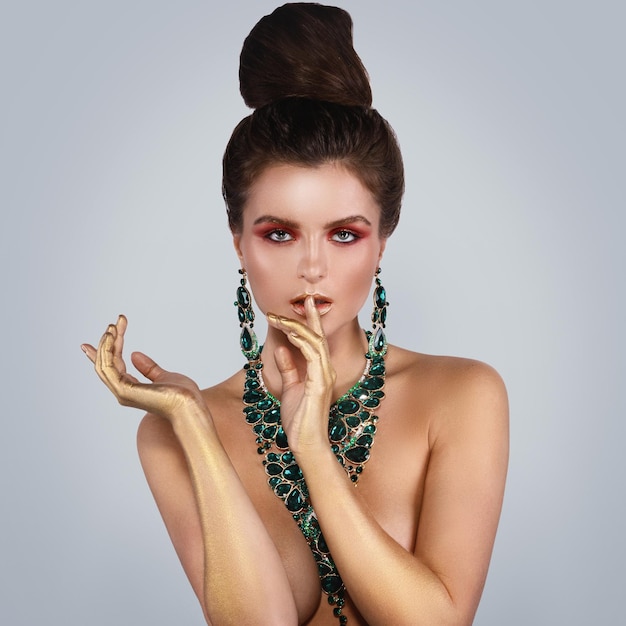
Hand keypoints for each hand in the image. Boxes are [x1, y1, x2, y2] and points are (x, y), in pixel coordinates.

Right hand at [81, 315, 204, 420]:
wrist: (189, 405)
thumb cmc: (182, 395)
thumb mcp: (164, 376)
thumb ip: (148, 368)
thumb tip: (134, 354)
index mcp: (131, 389)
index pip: (112, 367)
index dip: (104, 352)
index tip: (100, 336)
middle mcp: (123, 391)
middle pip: (107, 363)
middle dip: (108, 342)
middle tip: (114, 322)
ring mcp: (122, 392)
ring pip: (104, 364)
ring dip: (106, 344)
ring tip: (113, 326)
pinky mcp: (124, 390)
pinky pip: (108, 368)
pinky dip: (107, 351)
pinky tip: (113, 336)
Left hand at [266, 297, 335, 453]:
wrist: (306, 445)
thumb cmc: (300, 421)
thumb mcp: (289, 388)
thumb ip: (288, 368)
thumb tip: (282, 348)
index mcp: (320, 370)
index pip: (316, 340)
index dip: (311, 321)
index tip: (303, 304)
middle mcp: (326, 370)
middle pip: (318, 336)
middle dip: (309, 316)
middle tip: (300, 299)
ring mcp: (325, 376)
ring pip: (315, 342)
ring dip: (297, 327)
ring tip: (279, 317)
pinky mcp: (320, 384)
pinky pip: (312, 356)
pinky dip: (301, 342)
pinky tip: (290, 334)